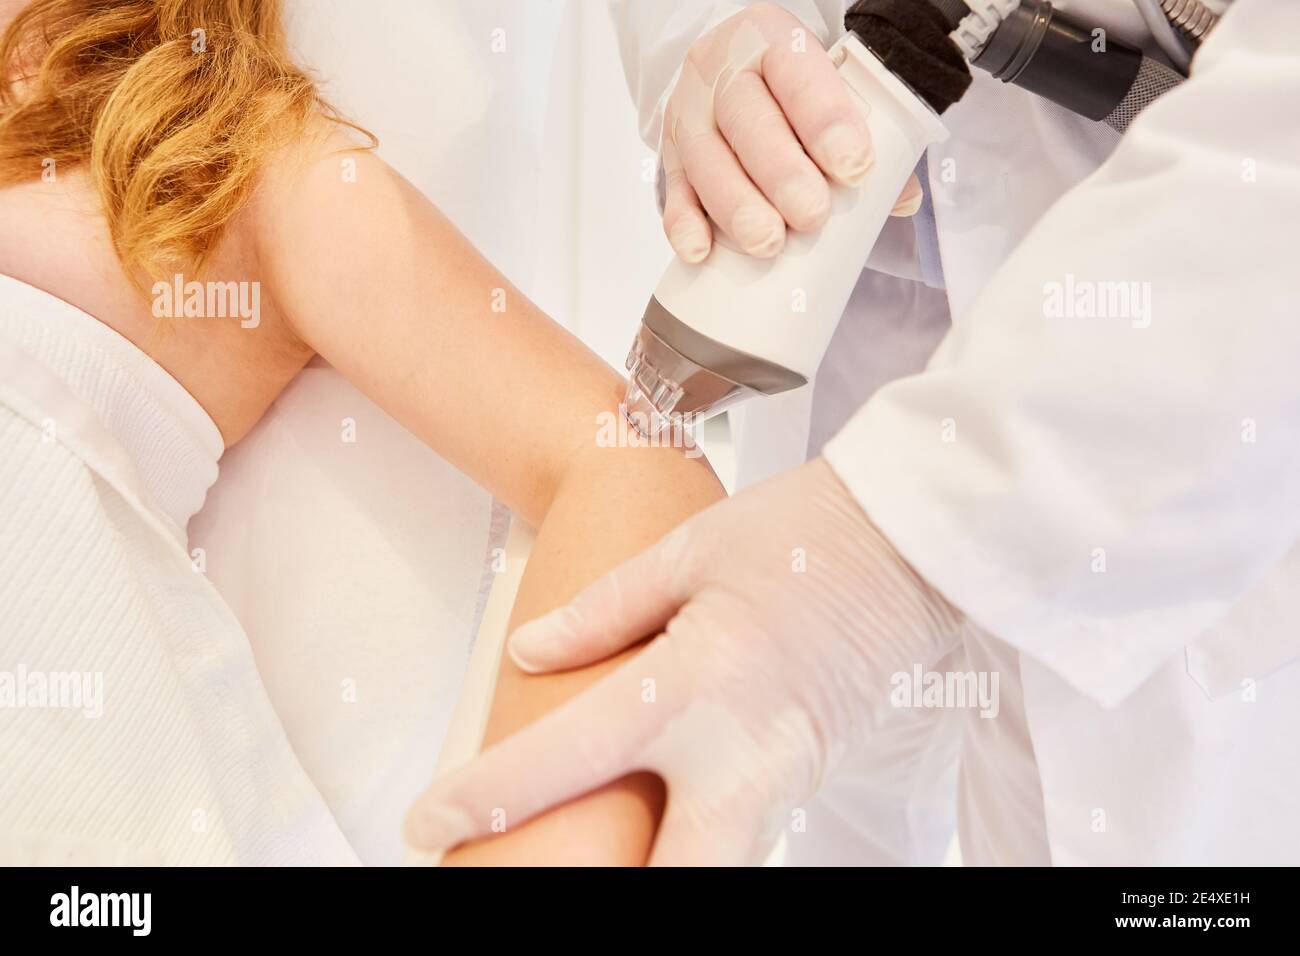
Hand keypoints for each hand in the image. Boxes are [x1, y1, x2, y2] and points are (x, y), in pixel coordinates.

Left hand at [404, 458, 964, 864]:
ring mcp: (785, 774)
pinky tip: (663, 822)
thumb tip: (529, 651)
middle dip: (605, 890)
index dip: (482, 801)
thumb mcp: (688, 551)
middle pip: (669, 881)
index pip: (564, 761)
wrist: (915, 537)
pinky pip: (747, 835)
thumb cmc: (802, 530)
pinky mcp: (812, 775)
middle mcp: (741, 750)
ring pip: (716, 872)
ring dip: (657, 874)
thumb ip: (601, 611)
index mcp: (693, 682)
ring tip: (594, 853)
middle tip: (528, 878)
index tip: (428, 822)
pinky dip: (698, 847)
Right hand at [661, 3, 923, 263]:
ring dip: (736, 204)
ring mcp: (690, 116)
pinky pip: (673, 191)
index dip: (825, 119)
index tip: (853, 166)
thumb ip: (869, 140)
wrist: (727, 75)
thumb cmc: (793, 94)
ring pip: (704, 157)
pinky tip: (702, 249)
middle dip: (780, 172)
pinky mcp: (670, 158)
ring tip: (767, 242)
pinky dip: (684, 224)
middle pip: (745, 116)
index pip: (797, 72)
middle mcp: (723, 73)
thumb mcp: (830, 93)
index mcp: (773, 43)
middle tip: (811, 215)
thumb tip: (900, 198)